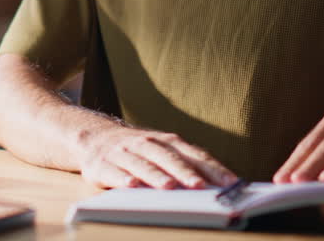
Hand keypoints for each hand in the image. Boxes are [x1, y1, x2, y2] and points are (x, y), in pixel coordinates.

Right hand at [75, 124, 237, 189]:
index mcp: (166, 141)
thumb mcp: (162, 150)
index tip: (230, 183)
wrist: (93, 137)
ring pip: (142, 164)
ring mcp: (123, 152)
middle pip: (168, 158)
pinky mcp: (102, 164)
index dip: (211, 168)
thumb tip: (221, 184)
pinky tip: (131, 186)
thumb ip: (186, 163)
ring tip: (169, 187)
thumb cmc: (138, 150)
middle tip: (200, 186)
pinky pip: (113, 171)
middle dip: (185, 172)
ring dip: (155, 175)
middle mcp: (145, 143)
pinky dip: (122, 178)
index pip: (193, 154)